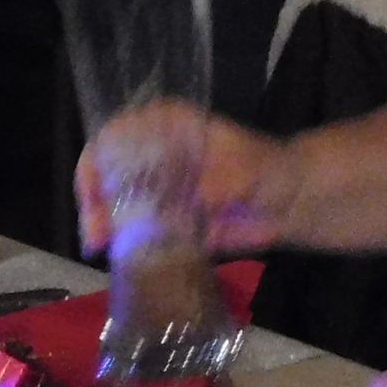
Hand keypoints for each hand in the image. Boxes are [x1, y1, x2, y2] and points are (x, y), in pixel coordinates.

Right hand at [76, 100, 297, 256]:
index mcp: (169, 126)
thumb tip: (199, 197)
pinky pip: (134, 230)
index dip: (98, 162)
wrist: (290, 203)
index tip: (97, 193)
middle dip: (95, 202)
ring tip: (101, 249)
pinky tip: (121, 259)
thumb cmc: (271, 170)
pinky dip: (124, 245)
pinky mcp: (164, 219)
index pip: (116, 135)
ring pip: (113, 203)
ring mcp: (156, 188)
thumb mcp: (251, 167)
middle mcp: (155, 154)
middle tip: (97, 235)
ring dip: (102, 226)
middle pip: (106, 172)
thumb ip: (225, 180)